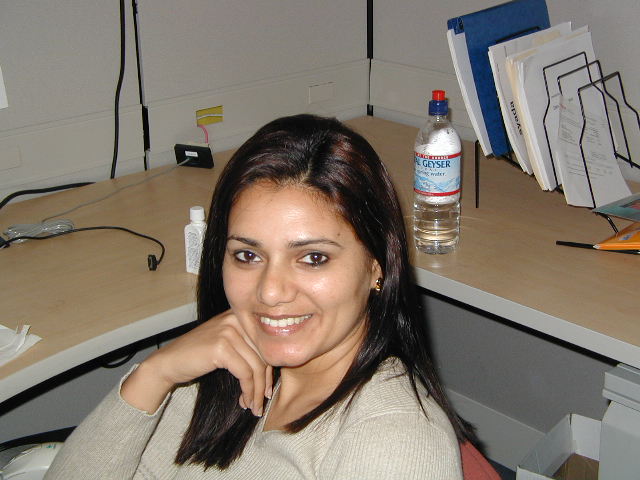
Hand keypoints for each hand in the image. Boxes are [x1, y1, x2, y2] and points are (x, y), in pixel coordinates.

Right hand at [121, 310, 271, 415]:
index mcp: (239, 315)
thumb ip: (247, 348)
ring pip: (256, 366)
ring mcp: (228, 331)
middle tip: (262, 402)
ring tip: (254, 407)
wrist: (168, 363)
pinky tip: (244, 402)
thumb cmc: (197, 357)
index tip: (266, 390)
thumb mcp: (226, 345)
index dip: (269, 369)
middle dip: (264, 383)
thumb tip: (272, 369)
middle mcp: (235, 319)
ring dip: (256, 392)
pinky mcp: (221, 347)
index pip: (265, 344)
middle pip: (263, 355)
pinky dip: (248, 391)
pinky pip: (245, 373)